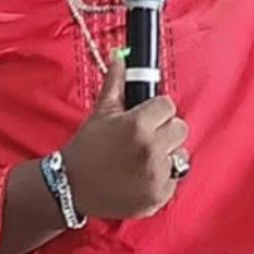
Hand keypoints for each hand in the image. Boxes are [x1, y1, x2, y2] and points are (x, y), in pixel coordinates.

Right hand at [62, 51, 189, 220]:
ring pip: (181, 154)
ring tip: (144, 159)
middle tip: (145, 139)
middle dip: (164, 131)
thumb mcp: (101, 113)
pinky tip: (143, 176)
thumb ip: (116, 83)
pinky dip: (163, 178)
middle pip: (180, 128)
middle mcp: (150, 149)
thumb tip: (119, 58)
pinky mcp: (159, 195)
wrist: (72, 187)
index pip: (168, 106)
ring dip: (167, 155)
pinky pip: (175, 178)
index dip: (156, 111)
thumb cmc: (86, 150)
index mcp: (137, 125)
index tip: (146, 119)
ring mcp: (156, 175)